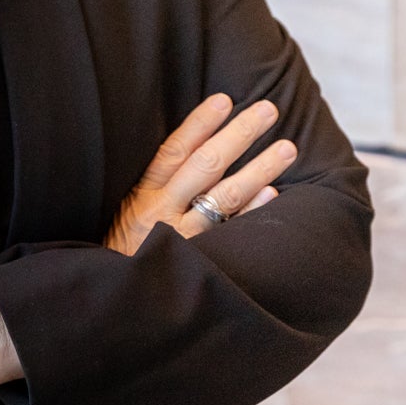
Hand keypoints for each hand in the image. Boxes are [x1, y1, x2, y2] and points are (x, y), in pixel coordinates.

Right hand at [104, 94, 295, 256]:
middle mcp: (162, 212)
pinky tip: (272, 194)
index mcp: (142, 196)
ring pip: (224, 195)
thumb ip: (156, 189)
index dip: (200, 124)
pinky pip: (232, 233)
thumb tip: (194, 151)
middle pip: (205, 165)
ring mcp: (183, 238)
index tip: (225, 100)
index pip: (174, 150)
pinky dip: (252, 213)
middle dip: (238, 134)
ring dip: (258, 168)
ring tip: (287, 148)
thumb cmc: (126, 254)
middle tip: (268, 110)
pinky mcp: (200, 264)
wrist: (118, 304)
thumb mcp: (128, 215)